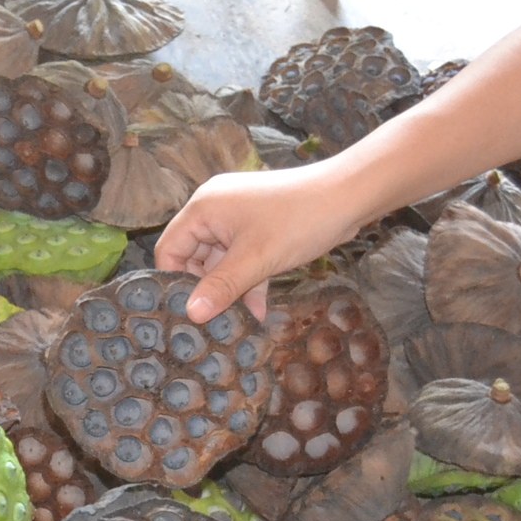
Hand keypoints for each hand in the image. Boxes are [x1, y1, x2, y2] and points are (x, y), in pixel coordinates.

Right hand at [154, 166, 364, 321]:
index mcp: (203, 209)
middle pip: (194, 258)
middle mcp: (214, 210)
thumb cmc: (300, 220)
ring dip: (230, 291)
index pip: (169, 249)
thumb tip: (192, 315)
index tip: (187, 313)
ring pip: (221, 263)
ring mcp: (237, 219)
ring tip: (237, 323)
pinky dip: (248, 282)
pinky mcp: (257, 228)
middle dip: (207, 290)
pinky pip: (242, 259)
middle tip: (213, 323)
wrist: (350, 196)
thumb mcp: (257, 259)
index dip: (175, 283)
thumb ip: (221, 287)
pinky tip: (258, 310)